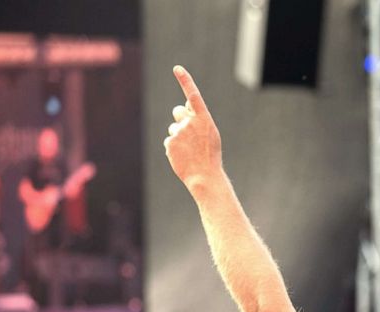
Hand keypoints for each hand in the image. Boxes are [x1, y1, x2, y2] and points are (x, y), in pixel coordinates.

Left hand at [165, 66, 222, 191]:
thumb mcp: (210, 134)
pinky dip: (174, 148)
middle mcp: (191, 123)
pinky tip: (183, 156)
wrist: (205, 175)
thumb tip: (184, 104)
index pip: (193, 95)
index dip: (185, 80)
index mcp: (204, 119)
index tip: (177, 68)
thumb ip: (198, 118)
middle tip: (189, 135)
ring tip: (189, 151)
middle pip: (177, 111)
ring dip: (178, 137)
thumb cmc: (210, 155)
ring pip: (173, 128)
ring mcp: (179, 132)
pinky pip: (169, 141)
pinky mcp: (170, 142)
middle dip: (180, 119)